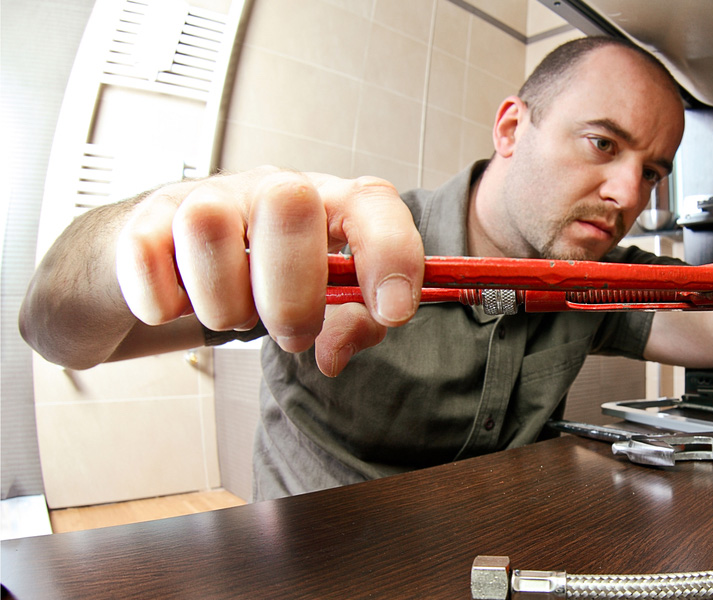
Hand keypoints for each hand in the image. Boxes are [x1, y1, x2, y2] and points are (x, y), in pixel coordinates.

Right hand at [114, 167, 423, 375]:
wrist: (174, 263)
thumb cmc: (266, 279)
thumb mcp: (326, 302)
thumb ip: (352, 326)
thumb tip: (333, 355)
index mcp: (329, 203)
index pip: (373, 202)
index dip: (390, 254)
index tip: (393, 312)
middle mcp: (271, 188)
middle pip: (289, 204)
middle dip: (294, 295)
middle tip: (291, 332)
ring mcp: (206, 197)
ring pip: (209, 227)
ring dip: (224, 302)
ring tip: (233, 313)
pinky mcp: (145, 221)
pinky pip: (146, 258)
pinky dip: (163, 303)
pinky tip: (179, 305)